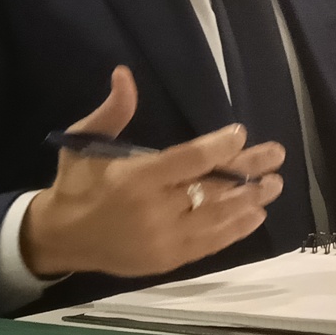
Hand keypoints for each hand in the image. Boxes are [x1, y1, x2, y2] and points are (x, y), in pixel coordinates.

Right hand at [20, 67, 284, 277]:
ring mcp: (164, 239)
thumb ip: (112, 111)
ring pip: (218, 218)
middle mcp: (155, 211)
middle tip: (276, 156)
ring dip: (250, 201)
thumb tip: (124, 74)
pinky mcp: (168, 260)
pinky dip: (235, 230)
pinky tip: (255, 216)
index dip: (220, 148)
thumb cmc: (76, 183)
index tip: (240, 134)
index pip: (190, 160)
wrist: (59, 238)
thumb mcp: (83, 141)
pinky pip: (210, 245)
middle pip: (213, 188)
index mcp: (136, 179)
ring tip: (274, 185)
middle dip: (248, 171)